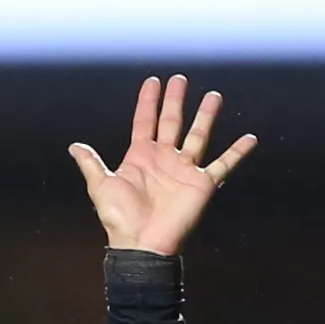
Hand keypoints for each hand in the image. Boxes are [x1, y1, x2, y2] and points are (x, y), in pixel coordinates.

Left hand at [72, 74, 254, 258]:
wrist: (141, 244)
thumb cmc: (120, 219)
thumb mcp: (101, 186)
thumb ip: (91, 164)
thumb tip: (74, 146)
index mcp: (141, 157)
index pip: (145, 121)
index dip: (148, 102)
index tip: (153, 80)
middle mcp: (165, 159)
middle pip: (172, 122)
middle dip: (176, 100)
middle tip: (180, 79)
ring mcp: (185, 170)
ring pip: (198, 135)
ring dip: (206, 115)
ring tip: (214, 96)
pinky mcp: (202, 184)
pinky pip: (224, 164)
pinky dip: (237, 152)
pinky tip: (250, 138)